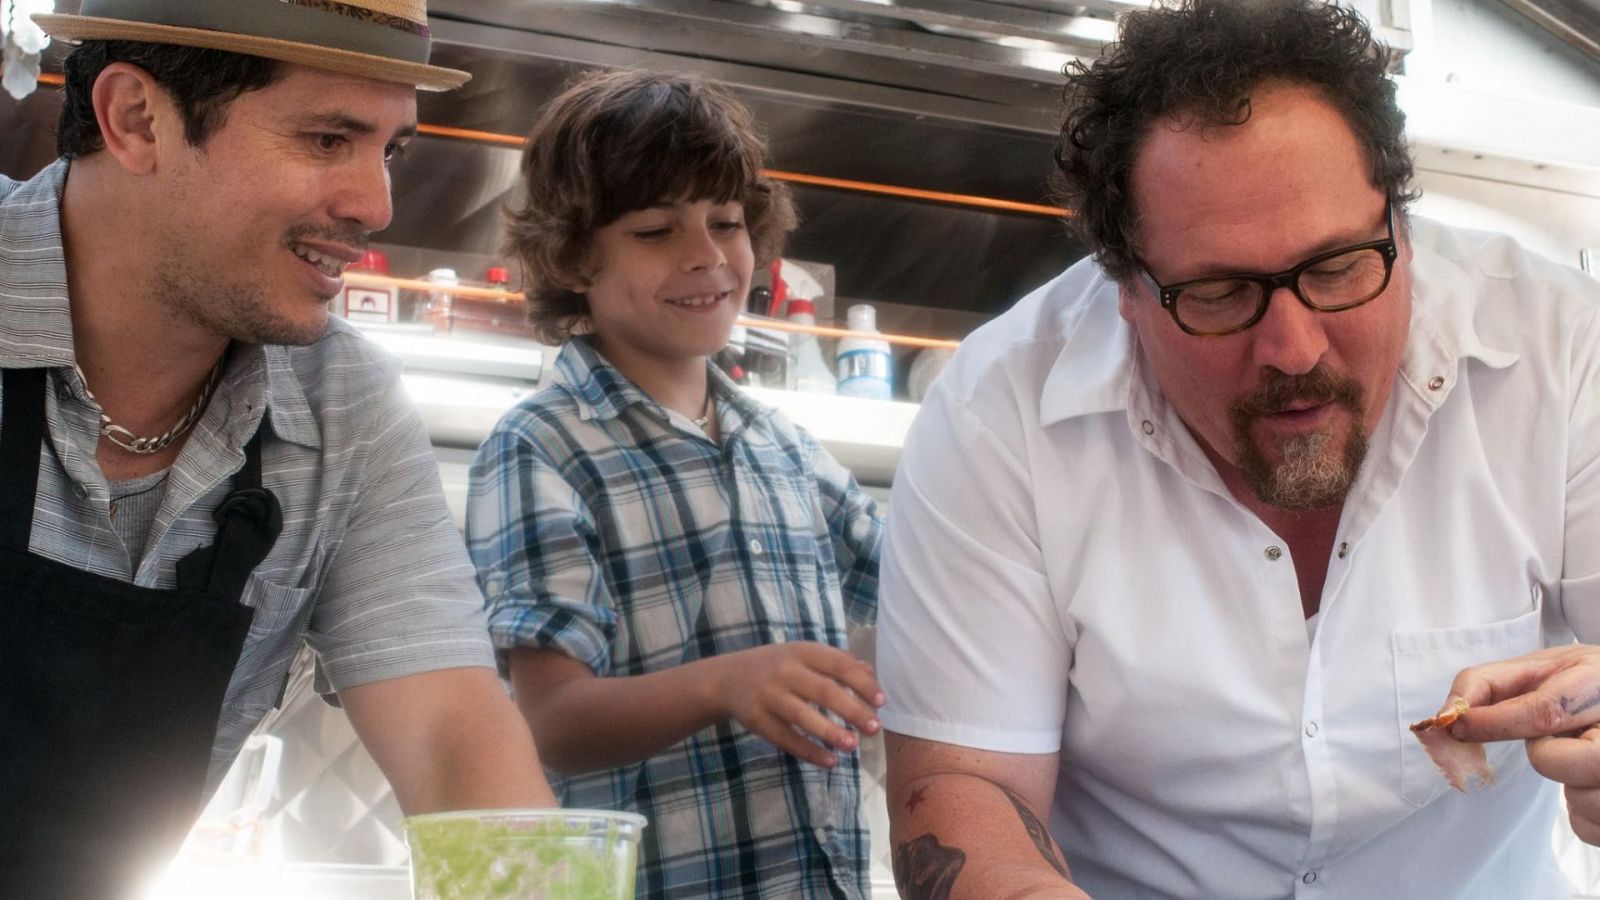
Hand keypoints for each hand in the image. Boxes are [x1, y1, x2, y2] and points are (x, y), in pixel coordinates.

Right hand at [713, 642, 884, 767]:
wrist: (727, 679)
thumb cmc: (777, 666)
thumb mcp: (804, 655)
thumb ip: (837, 663)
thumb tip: (871, 676)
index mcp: (802, 651)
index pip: (838, 665)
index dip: (862, 683)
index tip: (881, 701)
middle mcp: (785, 671)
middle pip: (824, 691)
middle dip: (853, 710)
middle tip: (875, 728)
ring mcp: (769, 696)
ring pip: (803, 716)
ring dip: (831, 732)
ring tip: (853, 746)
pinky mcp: (758, 720)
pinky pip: (786, 739)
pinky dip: (809, 752)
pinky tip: (830, 761)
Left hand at [1447, 644, 1599, 843]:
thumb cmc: (1577, 685)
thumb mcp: (1539, 668)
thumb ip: (1487, 683)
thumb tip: (1448, 714)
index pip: (1547, 711)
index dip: (1495, 723)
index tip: (1459, 728)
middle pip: (1588, 762)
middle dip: (1549, 758)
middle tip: (1551, 743)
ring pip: (1591, 801)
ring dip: (1569, 788)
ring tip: (1579, 761)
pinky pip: (1591, 828)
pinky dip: (1581, 812)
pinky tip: (1589, 782)